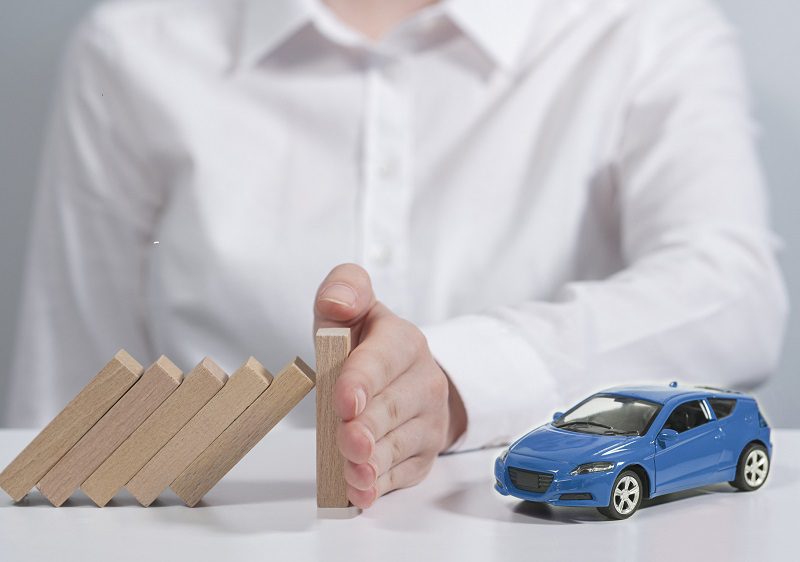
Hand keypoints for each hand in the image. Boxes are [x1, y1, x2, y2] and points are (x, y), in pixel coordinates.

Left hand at [314, 264, 466, 507]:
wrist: (401, 375)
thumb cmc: (364, 343)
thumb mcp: (352, 308)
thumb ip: (343, 290)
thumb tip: (337, 302)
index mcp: (403, 340)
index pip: (384, 359)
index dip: (363, 379)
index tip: (345, 400)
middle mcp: (424, 379)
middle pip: (393, 407)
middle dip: (368, 427)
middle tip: (348, 442)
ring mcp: (428, 419)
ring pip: (400, 444)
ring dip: (374, 462)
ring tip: (354, 474)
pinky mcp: (425, 453)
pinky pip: (404, 472)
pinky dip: (381, 485)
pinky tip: (362, 491)